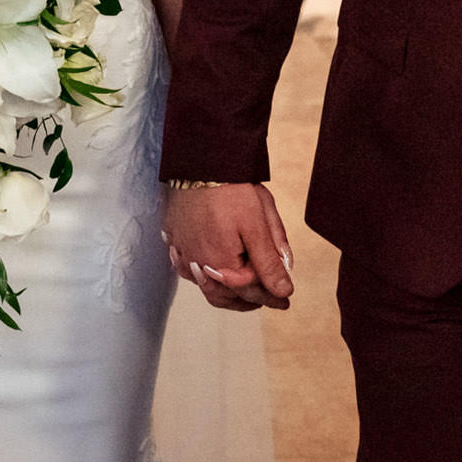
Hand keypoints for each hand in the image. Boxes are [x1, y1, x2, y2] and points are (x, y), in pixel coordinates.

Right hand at [163, 182, 294, 311]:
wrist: (200, 160)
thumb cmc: (231, 189)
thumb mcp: (258, 225)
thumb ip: (270, 261)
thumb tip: (283, 290)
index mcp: (222, 264)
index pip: (250, 292)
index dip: (271, 298)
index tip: (286, 301)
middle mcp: (198, 265)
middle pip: (225, 296)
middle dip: (249, 301)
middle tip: (271, 300)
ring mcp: (183, 253)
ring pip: (206, 286)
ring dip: (228, 293)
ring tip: (247, 290)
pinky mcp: (174, 239)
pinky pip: (188, 269)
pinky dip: (205, 276)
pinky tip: (216, 272)